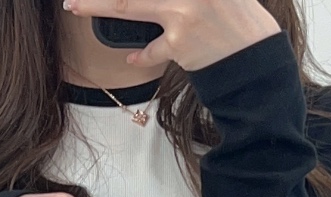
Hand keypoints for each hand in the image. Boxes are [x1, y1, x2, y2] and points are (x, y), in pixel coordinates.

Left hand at [62, 0, 280, 71]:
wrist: (255, 54)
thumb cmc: (235, 17)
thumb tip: (144, 2)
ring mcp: (182, 11)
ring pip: (127, 5)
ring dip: (96, 4)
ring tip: (75, 4)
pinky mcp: (180, 42)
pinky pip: (150, 50)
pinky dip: (139, 56)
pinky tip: (130, 57)